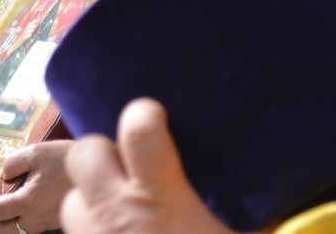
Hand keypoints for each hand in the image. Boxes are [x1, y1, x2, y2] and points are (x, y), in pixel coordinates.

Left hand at [0, 140, 70, 233]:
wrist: (98, 171)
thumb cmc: (66, 160)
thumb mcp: (35, 153)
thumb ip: (13, 163)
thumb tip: (4, 174)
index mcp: (27, 202)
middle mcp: (37, 217)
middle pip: (8, 230)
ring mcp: (49, 221)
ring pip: (23, 231)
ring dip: (11, 225)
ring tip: (7, 213)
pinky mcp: (58, 219)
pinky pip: (37, 226)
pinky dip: (27, 221)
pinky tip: (29, 207)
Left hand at [61, 98, 238, 233]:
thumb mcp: (237, 227)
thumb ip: (229, 195)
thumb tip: (264, 172)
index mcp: (162, 200)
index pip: (139, 134)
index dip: (143, 116)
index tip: (153, 113)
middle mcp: (118, 214)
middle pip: (85, 155)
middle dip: (103, 153)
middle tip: (131, 168)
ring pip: (72, 200)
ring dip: (93, 200)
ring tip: (123, 211)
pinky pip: (76, 232)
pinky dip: (93, 230)